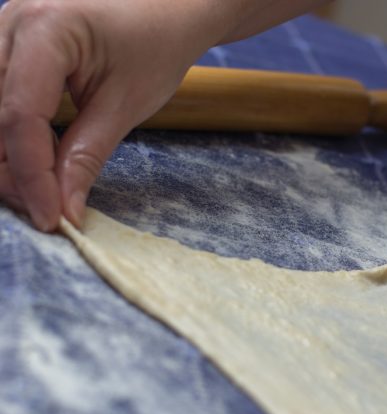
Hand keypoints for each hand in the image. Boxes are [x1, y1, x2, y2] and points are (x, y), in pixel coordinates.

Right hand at [0, 0, 326, 230]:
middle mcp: (12, 21)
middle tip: (48, 209)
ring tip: (46, 190)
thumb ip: (86, 156)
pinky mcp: (9, 46)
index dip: (31, 176)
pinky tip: (40, 160)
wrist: (168, 9)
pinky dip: (13, 137)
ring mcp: (5, 30)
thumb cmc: (157, 45)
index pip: (19, 116)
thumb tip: (62, 209)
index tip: (51, 217)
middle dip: (13, 172)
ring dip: (9, 157)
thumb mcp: (125, 106)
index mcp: (46, 28)